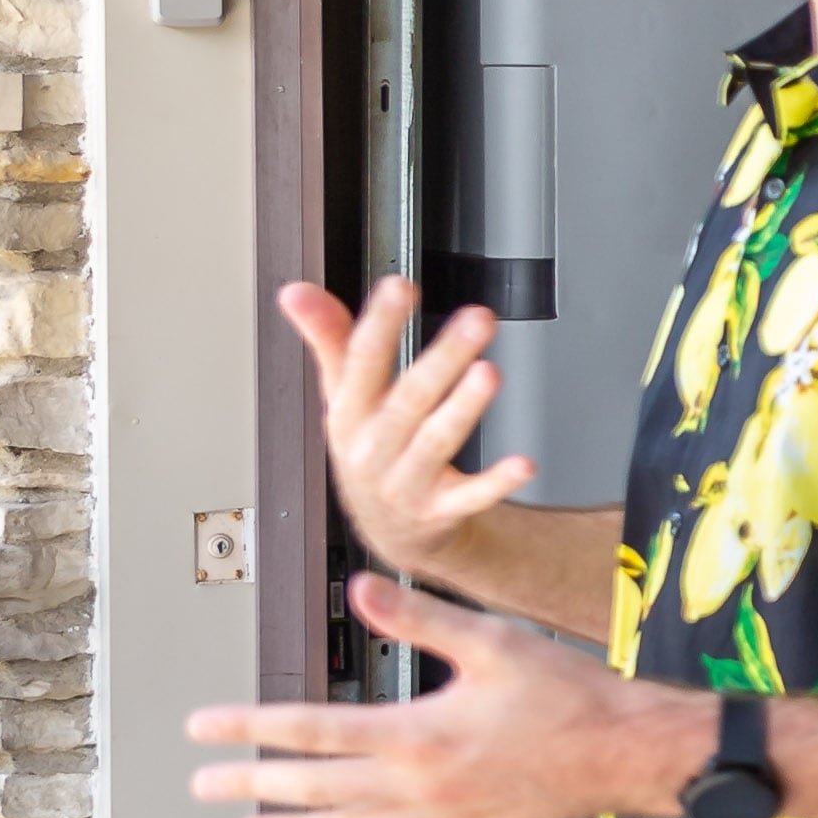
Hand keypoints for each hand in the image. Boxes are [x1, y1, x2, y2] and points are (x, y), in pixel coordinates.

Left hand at [188, 575, 706, 817]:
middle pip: (318, 788)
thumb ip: (419, 619)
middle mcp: (422, 785)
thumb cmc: (571, 695)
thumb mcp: (491, 641)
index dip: (252, 728)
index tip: (207, 730)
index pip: (313, 730)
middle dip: (254, 786)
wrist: (632, 755)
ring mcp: (446, 817)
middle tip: (204, 788)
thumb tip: (359, 590)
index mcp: (417, 733)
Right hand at [284, 276, 537, 585]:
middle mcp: (374, 448)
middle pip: (408, 398)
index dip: (378, 323)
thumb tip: (295, 293)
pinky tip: (522, 463)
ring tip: (488, 372)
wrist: (391, 532)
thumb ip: (328, 341)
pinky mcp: (441, 511)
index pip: (360, 363)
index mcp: (349, 414)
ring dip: (463, 407)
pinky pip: (470, 497)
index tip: (400, 286)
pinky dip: (496, 482)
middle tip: (476, 320)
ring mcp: (407, 482)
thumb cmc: (370, 452)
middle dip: (442, 357)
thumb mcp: (344, 398)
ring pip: (436, 442)